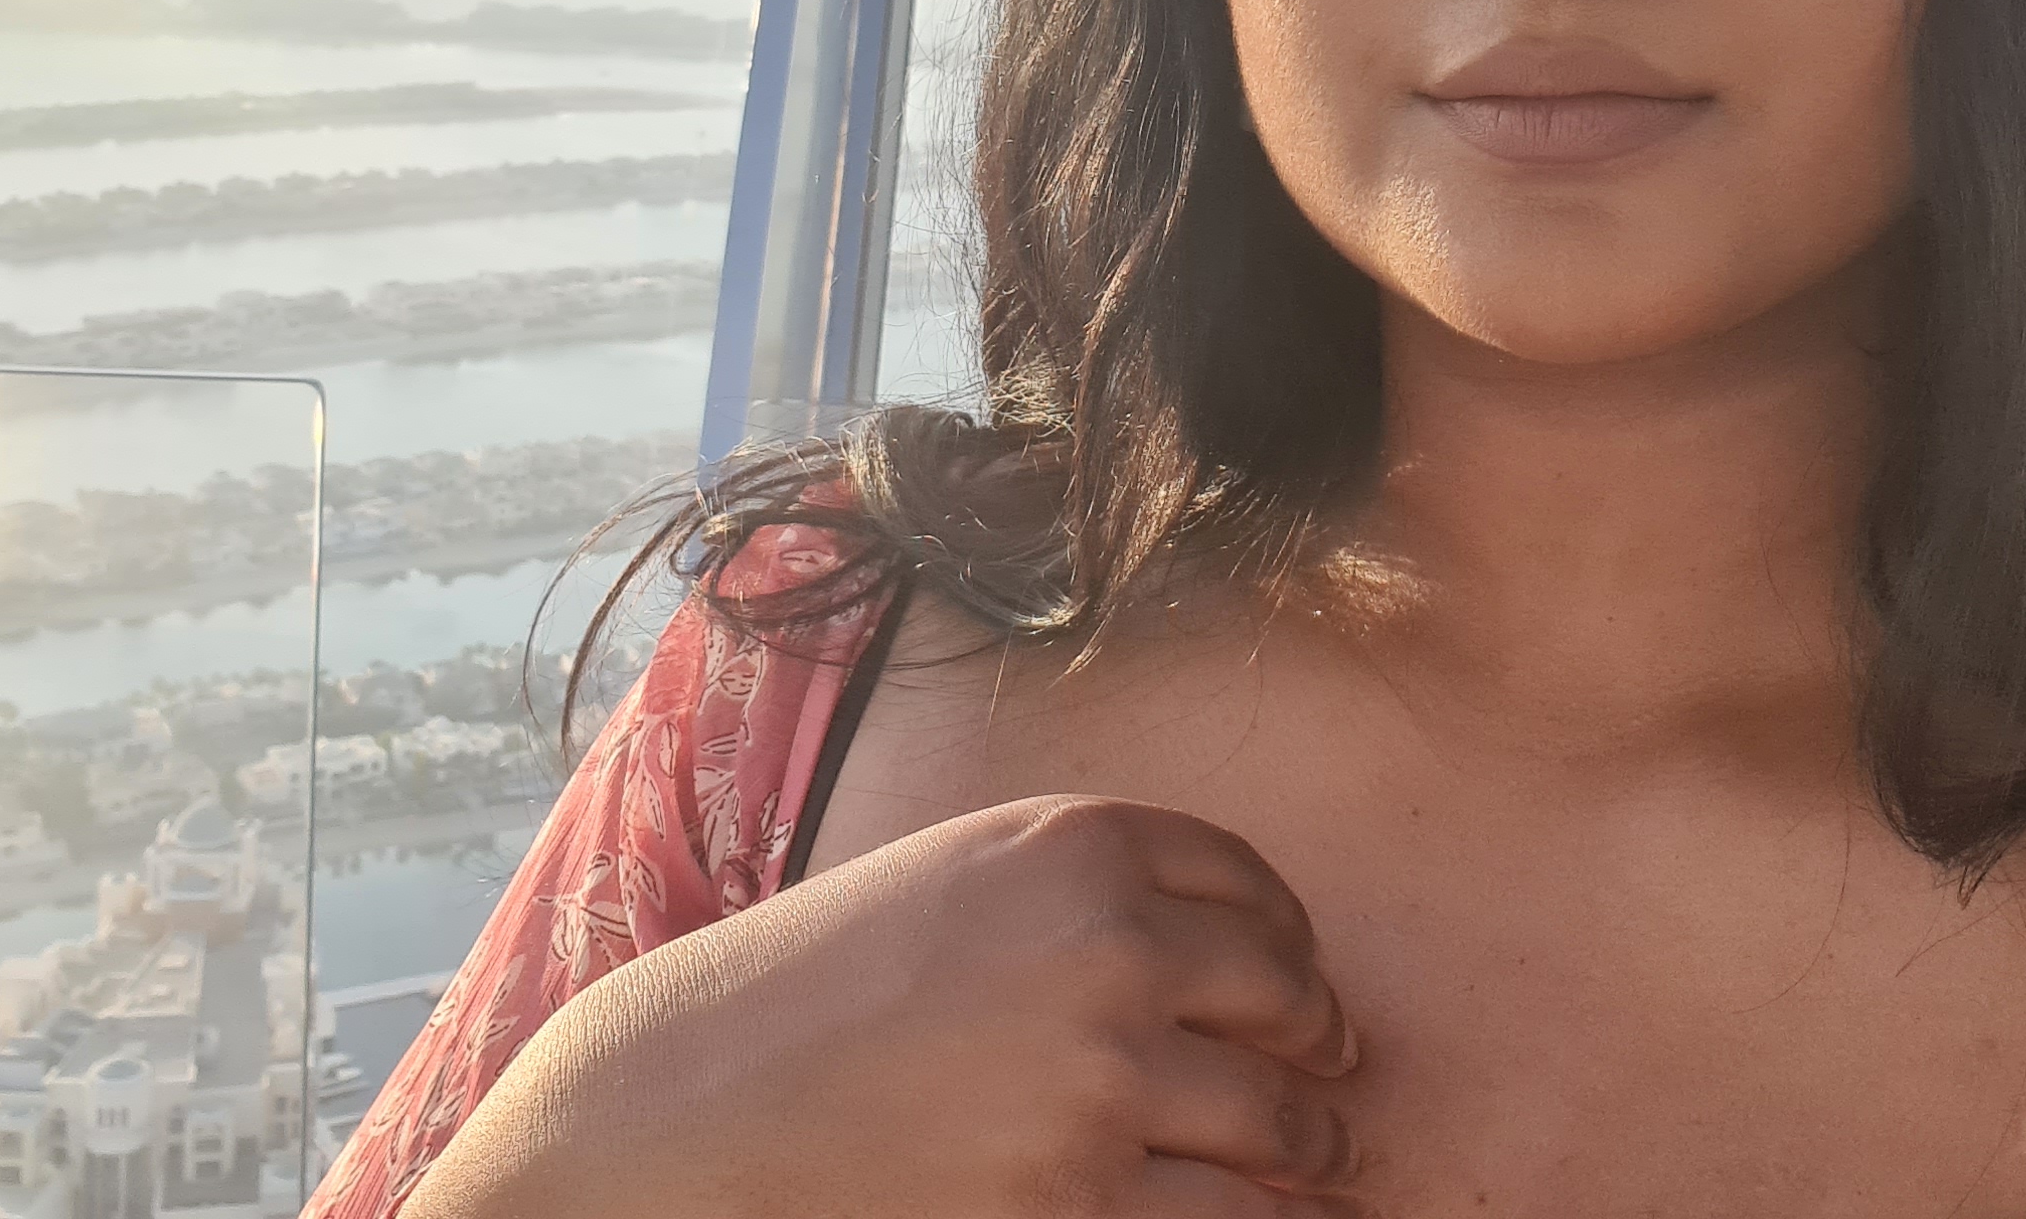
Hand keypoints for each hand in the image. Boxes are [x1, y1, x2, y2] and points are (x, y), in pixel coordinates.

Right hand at [401, 795, 1364, 1217]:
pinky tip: (1260, 1214)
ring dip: (1312, 1147)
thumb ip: (1083, 889)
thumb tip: (1225, 952)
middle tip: (1333, 1072)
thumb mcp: (958, 880)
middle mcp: (1110, 946)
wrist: (692, 1106)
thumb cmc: (818, 990)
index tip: (1298, 980)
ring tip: (1319, 1160)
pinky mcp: (1079, 1201)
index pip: (1252, 886)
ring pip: (1278, 1122)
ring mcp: (1101, 1080)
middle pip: (1286, 993)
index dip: (1290, 940)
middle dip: (1319, 1041)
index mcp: (1079, 843)